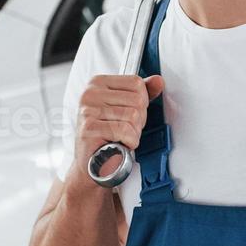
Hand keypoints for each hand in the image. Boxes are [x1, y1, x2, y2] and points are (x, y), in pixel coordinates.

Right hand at [67, 73, 164, 190]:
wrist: (92, 164)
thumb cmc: (108, 136)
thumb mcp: (125, 108)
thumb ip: (142, 93)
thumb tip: (158, 81)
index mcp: (98, 83)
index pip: (136, 83)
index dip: (142, 102)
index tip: (129, 115)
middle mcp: (90, 94)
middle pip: (137, 99)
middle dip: (139, 120)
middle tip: (125, 130)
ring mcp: (88, 110)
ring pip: (133, 116)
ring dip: (134, 133)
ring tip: (121, 138)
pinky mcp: (89, 128)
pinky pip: (124, 130)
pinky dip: (128, 141)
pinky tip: (119, 144)